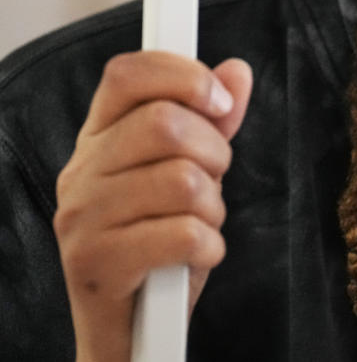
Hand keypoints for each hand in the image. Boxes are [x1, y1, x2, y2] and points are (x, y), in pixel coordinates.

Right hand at [53, 51, 252, 361]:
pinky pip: (183, 233)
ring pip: (183, 180)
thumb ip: (211, 122)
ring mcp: (82, 218)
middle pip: (165, 123)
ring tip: (198, 224)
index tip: (219, 102)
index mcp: (98, 138)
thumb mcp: (189, 172)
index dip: (183, 76)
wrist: (133, 326)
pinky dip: (208, 246)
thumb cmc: (159, 241)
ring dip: (213, 207)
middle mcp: (80, 172)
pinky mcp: (96, 263)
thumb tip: (235, 72)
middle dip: (214, 153)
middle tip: (213, 181)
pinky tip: (195, 255)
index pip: (127, 74)